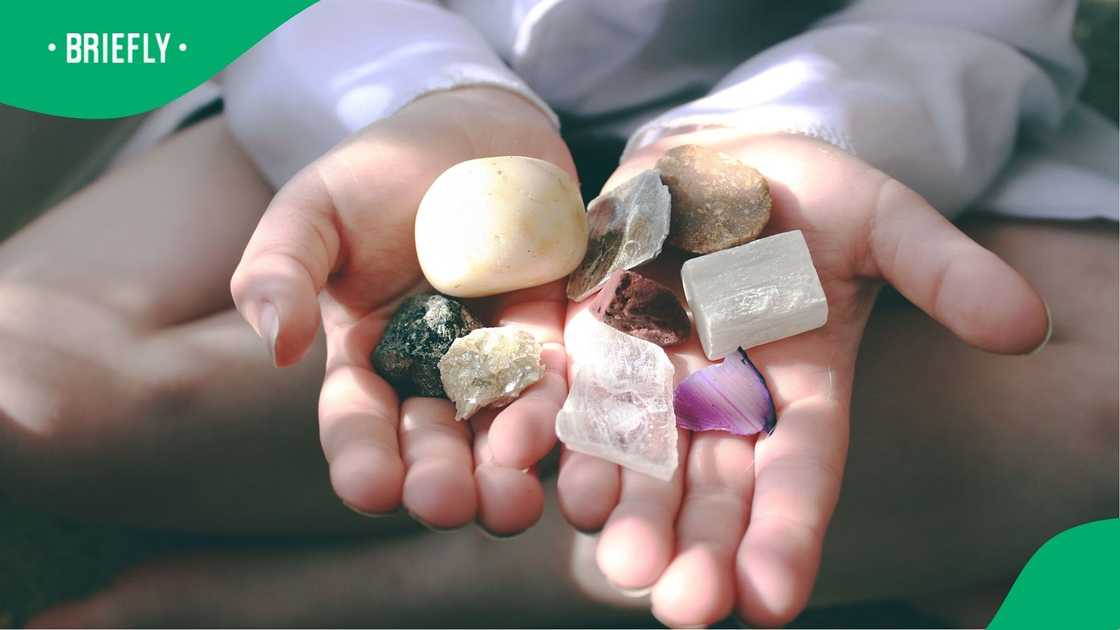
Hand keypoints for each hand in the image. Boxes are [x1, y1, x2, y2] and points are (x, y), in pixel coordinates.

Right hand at [231, 87, 574, 534]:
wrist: (472, 131)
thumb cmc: (380, 171)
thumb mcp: (314, 209)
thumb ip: (281, 270)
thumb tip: (279, 349)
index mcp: (365, 355)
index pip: (358, 420)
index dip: (363, 458)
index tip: (371, 489)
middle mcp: (432, 371)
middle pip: (434, 440)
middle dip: (439, 479)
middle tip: (448, 505)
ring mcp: (497, 354)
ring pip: (501, 426)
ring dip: (507, 465)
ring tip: (512, 495)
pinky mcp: (554, 329)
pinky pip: (560, 374)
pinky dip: (560, 402)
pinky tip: (561, 422)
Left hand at [557, 131, 1048, 625]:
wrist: (713, 157)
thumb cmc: (806, 194)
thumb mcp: (883, 221)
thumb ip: (942, 271)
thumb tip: (1028, 328)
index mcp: (800, 385)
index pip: (799, 470)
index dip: (787, 531)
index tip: (772, 599)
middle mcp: (721, 399)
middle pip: (711, 487)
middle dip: (699, 548)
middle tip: (686, 606)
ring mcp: (649, 373)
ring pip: (637, 457)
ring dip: (627, 511)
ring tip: (620, 558)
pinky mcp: (588, 339)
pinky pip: (571, 394)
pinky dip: (561, 435)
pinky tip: (552, 478)